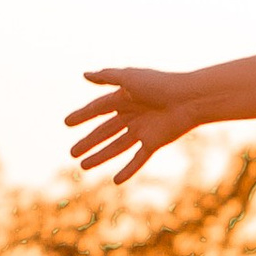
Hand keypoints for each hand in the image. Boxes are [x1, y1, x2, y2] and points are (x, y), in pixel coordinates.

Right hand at [66, 68, 203, 184]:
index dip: (82, 116)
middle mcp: (131, 115)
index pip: (97, 109)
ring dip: (100, 157)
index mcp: (123, 98)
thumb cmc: (160, 84)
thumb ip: (107, 77)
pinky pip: (138, 159)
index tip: (66, 123)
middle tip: (71, 153)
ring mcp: (142, 130)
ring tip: (83, 167)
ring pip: (116, 147)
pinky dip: (128, 170)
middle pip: (104, 131)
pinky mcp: (154, 142)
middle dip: (88, 142)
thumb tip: (84, 74)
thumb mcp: (130, 78)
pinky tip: (116, 180)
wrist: (189, 99)